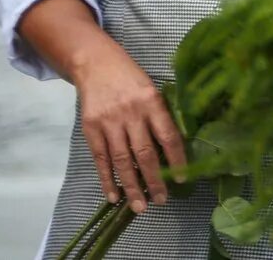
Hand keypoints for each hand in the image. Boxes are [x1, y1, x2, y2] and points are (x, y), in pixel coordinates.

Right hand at [72, 43, 185, 212]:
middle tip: (161, 201)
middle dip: (153, 180)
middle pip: (144, 153)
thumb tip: (174, 149)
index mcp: (152, 102)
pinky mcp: (90, 129)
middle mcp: (130, 114)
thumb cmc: (132, 79)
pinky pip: (100, 159)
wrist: (96, 64)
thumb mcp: (153, 89)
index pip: (168, 135)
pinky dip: (107, 179)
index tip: (181, 178)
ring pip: (121, 161)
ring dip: (131, 186)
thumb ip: (162, 115)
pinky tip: (114, 196)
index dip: (176, 159)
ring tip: (140, 206)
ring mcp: (108, 123)